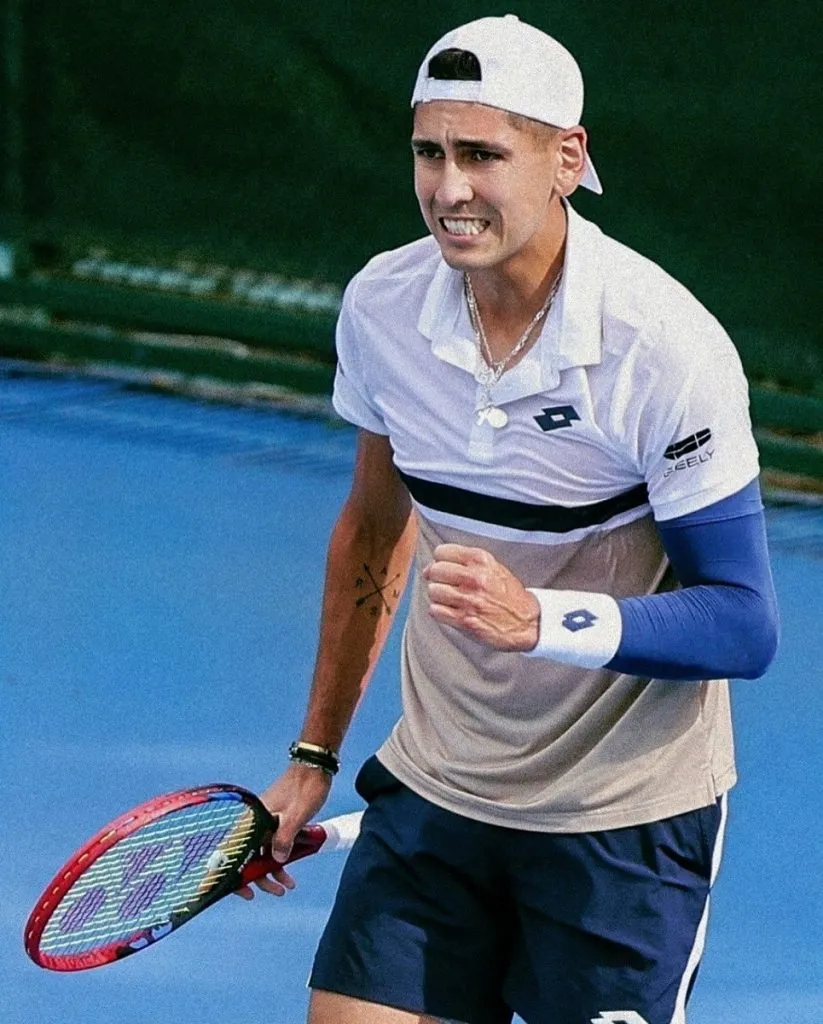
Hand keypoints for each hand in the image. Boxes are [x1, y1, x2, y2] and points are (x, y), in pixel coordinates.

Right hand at [235, 762, 331, 899]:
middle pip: (250, 856)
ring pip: (264, 851)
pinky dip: (281, 855)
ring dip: (274, 868)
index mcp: (255, 819)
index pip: (237, 853)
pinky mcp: (277, 818)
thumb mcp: (297, 815)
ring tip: (289, 884)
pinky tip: (291, 862)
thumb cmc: (306, 786)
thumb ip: (284, 838)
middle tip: (278, 891)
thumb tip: (277, 860)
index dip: (239, 876)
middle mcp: (256, 820)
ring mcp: (267, 819)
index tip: (248, 892)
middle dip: (262, 877)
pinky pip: (274, 842)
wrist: (315, 765)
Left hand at [422, 543, 539, 650]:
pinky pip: (435, 611)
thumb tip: (432, 566)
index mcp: (481, 560)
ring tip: (449, 600)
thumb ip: (466, 562)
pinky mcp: (464, 620)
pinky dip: (439, 612)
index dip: (439, 561)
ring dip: (438, 597)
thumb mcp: (493, 567)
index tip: (441, 568)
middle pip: (434, 571)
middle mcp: (474, 578)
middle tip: (443, 585)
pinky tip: (449, 612)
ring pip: (433, 591)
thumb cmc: (509, 596)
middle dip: (435, 578)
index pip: (442, 552)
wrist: (526, 622)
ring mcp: (468, 599)